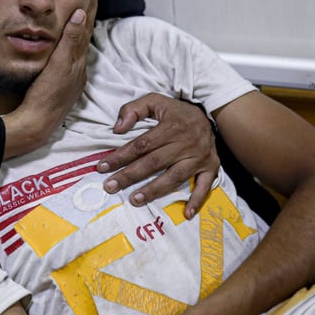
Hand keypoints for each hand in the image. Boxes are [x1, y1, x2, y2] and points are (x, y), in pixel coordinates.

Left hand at [1, 0, 99, 158]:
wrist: (37, 124)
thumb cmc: (39, 104)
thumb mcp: (52, 76)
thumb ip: (59, 56)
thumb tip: (65, 40)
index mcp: (76, 62)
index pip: (85, 26)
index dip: (91, 4)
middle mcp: (78, 61)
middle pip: (89, 23)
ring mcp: (73, 66)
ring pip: (84, 30)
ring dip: (90, 5)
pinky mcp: (63, 71)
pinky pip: (71, 45)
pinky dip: (76, 29)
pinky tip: (77, 12)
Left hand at [97, 94, 217, 216]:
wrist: (210, 115)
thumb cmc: (176, 112)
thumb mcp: (155, 101)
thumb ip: (134, 109)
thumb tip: (117, 129)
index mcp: (172, 126)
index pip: (142, 144)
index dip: (121, 156)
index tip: (103, 167)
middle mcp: (186, 143)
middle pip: (154, 162)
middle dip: (130, 175)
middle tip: (110, 186)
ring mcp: (200, 157)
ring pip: (175, 177)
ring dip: (154, 190)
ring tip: (135, 200)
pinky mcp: (211, 167)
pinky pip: (204, 186)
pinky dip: (197, 201)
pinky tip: (186, 214)